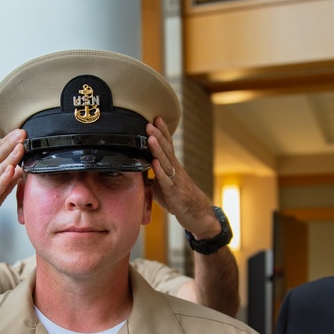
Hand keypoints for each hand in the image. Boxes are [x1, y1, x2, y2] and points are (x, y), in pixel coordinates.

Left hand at [147, 117, 220, 238]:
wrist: (197, 215)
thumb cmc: (178, 200)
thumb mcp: (162, 186)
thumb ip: (152, 177)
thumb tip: (137, 172)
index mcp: (172, 167)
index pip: (167, 146)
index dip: (162, 132)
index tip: (155, 118)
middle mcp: (175, 170)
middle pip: (166, 149)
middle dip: (158, 135)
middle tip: (149, 122)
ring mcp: (176, 181)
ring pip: (166, 162)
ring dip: (158, 149)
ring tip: (151, 137)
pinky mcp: (175, 193)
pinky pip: (167, 180)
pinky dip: (161, 171)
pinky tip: (155, 162)